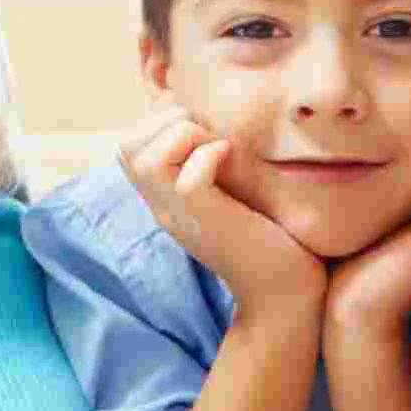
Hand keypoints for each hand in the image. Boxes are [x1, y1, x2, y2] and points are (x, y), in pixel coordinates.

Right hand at [117, 106, 325, 319]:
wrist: (284, 291)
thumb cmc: (268, 237)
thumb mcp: (231, 190)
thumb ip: (212, 161)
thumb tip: (215, 120)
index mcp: (164, 196)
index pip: (128, 145)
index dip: (159, 118)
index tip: (201, 125)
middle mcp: (164, 205)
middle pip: (126, 146)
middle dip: (167, 120)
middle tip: (208, 133)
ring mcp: (181, 215)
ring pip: (146, 159)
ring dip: (184, 135)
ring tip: (218, 146)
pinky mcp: (208, 222)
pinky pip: (189, 179)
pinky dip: (211, 156)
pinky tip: (232, 159)